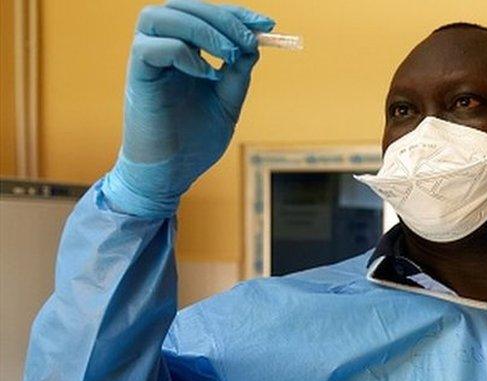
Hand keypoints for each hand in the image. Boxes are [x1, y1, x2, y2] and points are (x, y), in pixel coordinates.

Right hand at [103, 0, 273, 216]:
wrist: (171, 174)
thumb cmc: (194, 140)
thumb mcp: (227, 102)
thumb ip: (238, 73)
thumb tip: (255, 44)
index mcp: (182, 51)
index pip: (205, 14)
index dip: (235, 13)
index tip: (266, 25)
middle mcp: (161, 49)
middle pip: (182, 6)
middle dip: (222, 18)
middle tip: (250, 40)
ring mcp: (146, 61)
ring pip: (160, 16)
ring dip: (202, 28)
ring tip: (229, 54)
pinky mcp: (137, 78)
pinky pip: (150, 47)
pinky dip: (182, 53)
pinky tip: (205, 75)